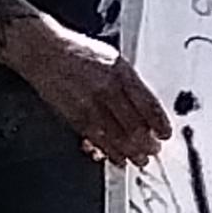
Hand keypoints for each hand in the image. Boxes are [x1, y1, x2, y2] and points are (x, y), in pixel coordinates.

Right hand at [21, 23, 170, 166]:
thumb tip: (147, 108)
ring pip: (115, 137)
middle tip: (154, 150)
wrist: (45, 53)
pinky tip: (117, 158)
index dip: (159, 123)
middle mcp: (107, 89)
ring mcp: (89, 105)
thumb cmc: (80, 54)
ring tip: (140, 159)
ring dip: (131, 152)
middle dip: (146, 143)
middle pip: (133, 124)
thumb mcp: (113, 59)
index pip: (147, 103)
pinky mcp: (74, 116)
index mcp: (121, 72)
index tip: (165, 133)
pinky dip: (109, 151)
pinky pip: (96, 139)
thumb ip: (129, 83)